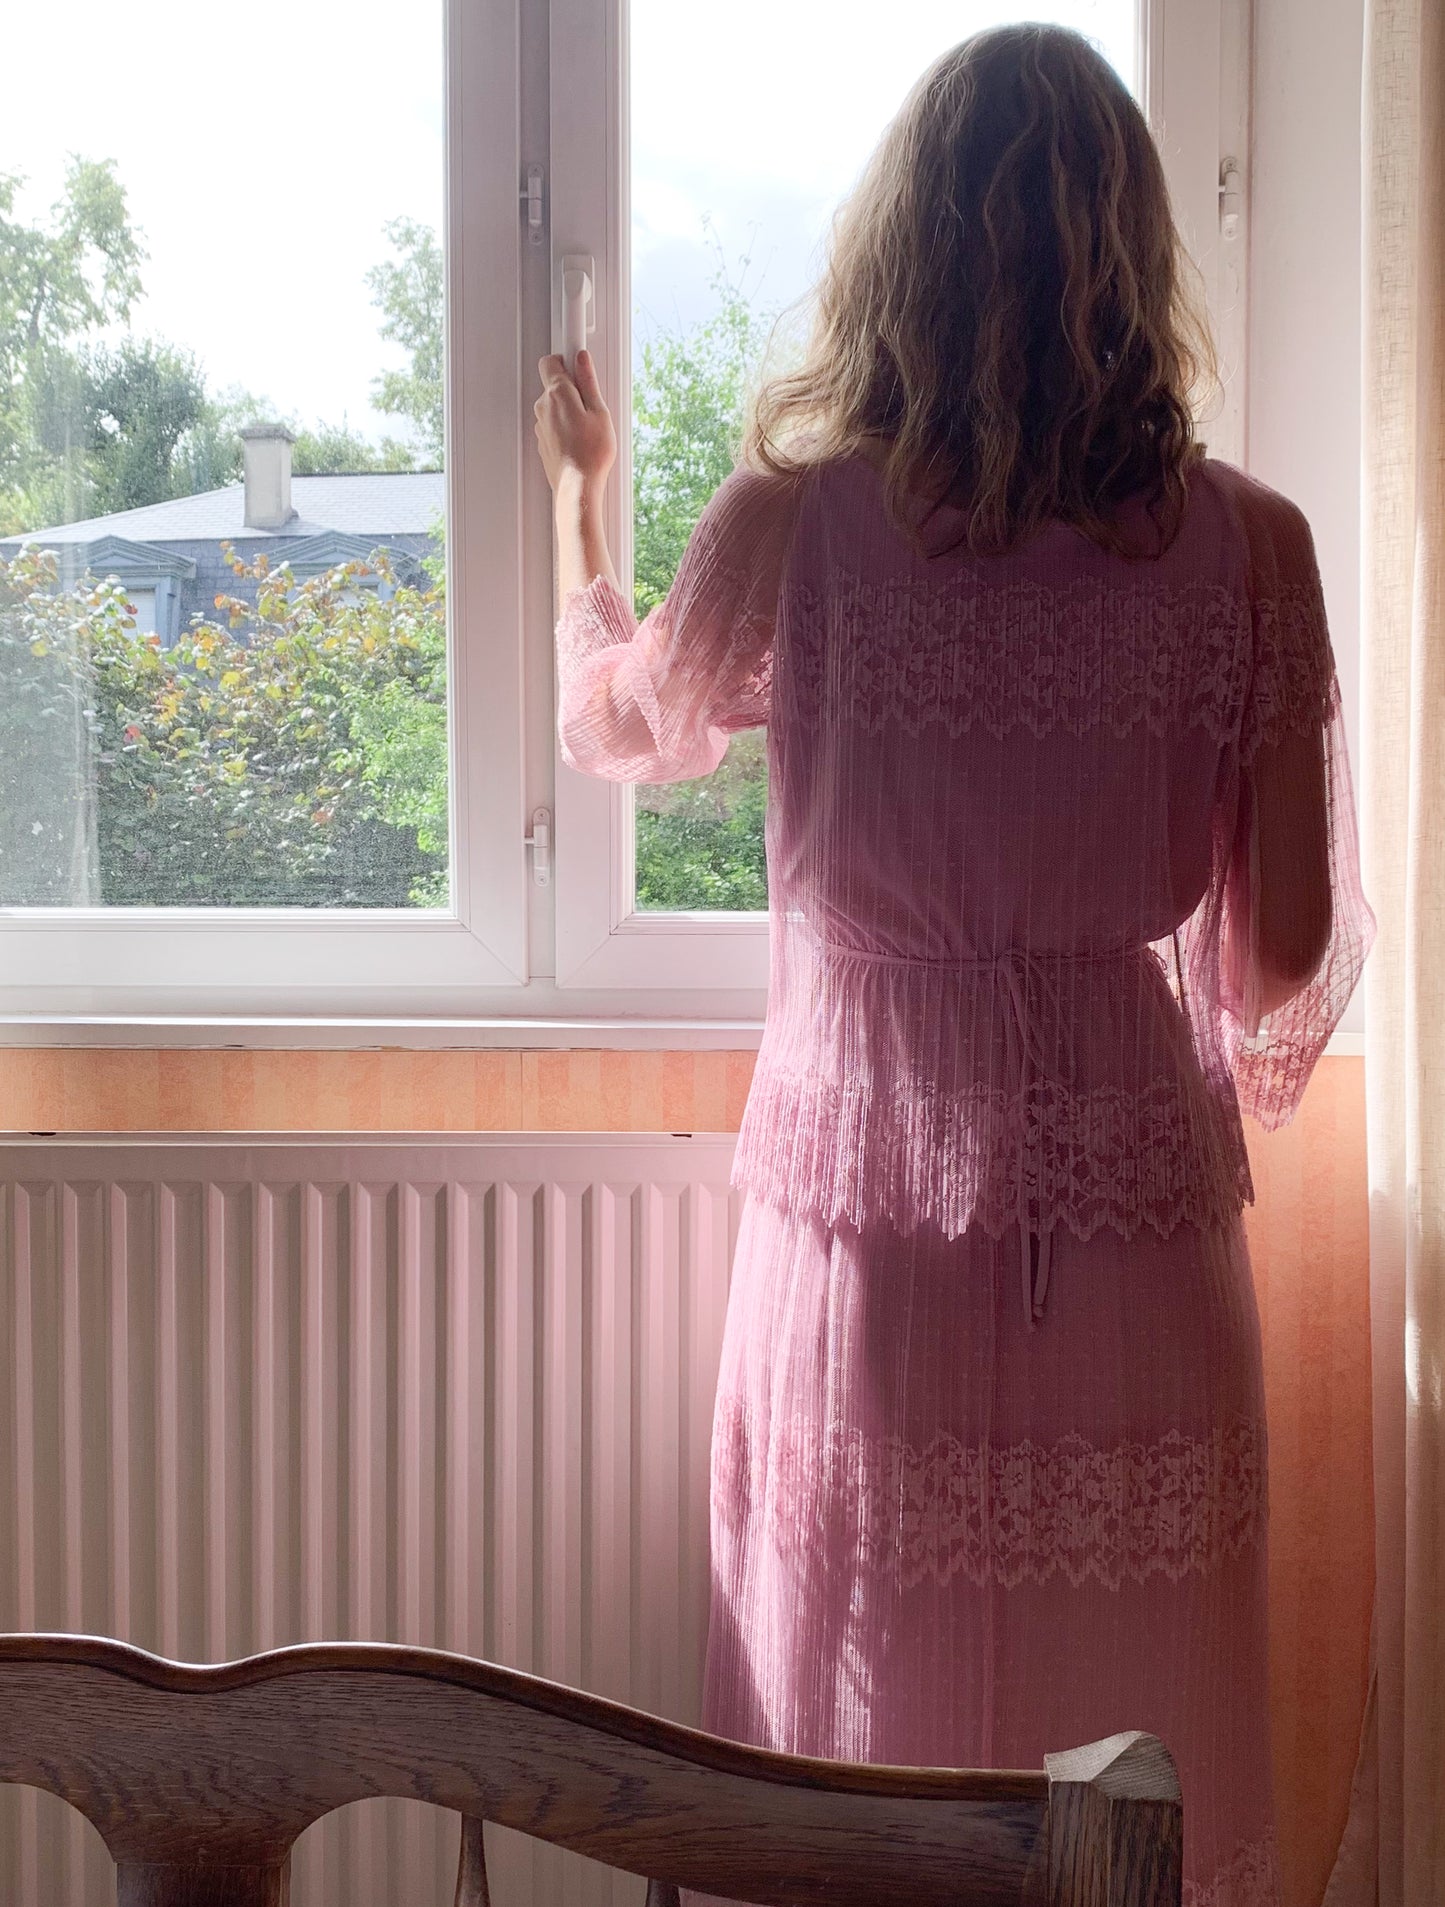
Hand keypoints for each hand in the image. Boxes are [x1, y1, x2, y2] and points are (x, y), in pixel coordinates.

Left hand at [534, 350, 616, 492]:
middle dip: (571, 388)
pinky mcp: (543, 441)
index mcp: (557, 394)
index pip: (550, 361)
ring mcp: (541, 426)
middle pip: (553, 384)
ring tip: (588, 427)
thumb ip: (588, 382)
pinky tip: (581, 440)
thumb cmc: (590, 454)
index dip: (566, 360)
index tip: (578, 362)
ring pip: (554, 407)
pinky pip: (554, 425)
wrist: (577, 488)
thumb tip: (582, 360)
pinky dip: (565, 427)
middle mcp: (543, 408)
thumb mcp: (599, 412)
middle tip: (591, 403)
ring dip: (569, 410)